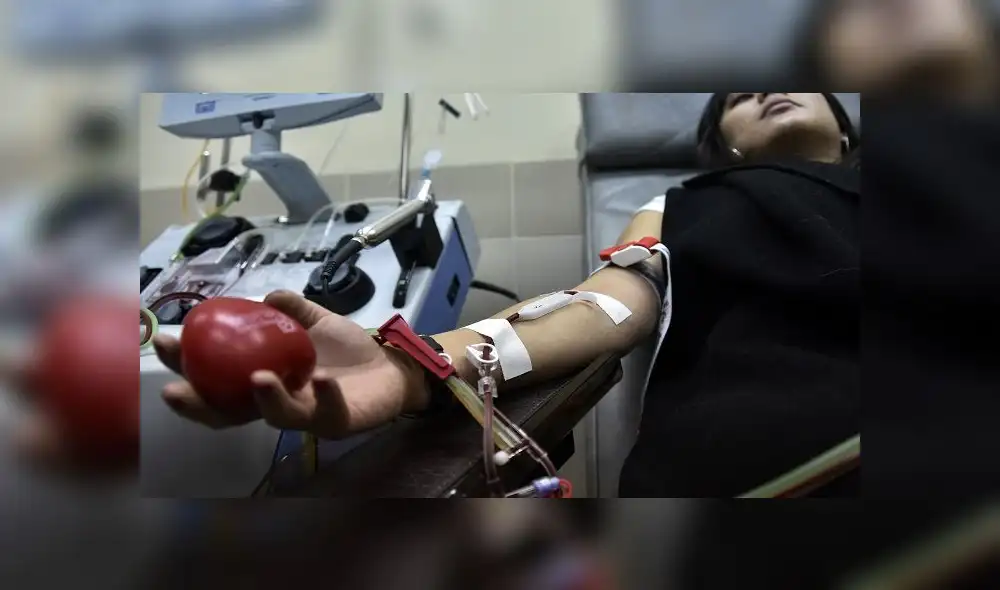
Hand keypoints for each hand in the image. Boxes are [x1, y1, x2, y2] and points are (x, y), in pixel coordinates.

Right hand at [155, 290, 429, 437]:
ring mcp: (309, 416)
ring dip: (265, 399)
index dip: (188, 368)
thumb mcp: (316, 322)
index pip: (217, 381)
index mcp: (265, 381)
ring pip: (278, 418)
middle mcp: (279, 404)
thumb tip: (265, 295)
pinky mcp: (341, 422)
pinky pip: (329, 412)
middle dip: (200, 404)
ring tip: (258, 378)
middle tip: (176, 390)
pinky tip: (321, 379)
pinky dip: (324, 395)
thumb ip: (292, 310)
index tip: (164, 343)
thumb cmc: (350, 351)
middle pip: (230, 413)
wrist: (395, 366)